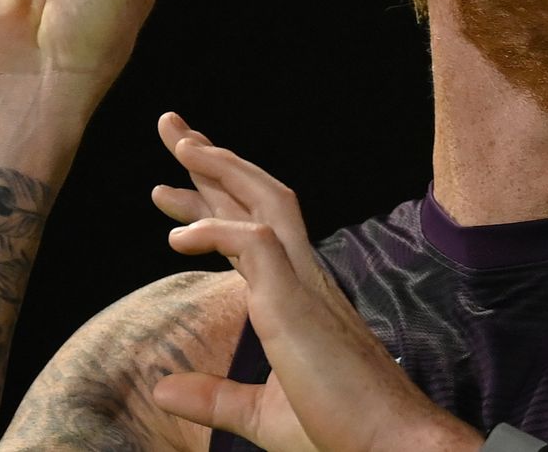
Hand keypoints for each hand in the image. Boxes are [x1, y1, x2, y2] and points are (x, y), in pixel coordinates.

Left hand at [149, 113, 482, 451]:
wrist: (385, 444)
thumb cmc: (339, 429)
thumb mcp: (259, 414)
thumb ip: (213, 396)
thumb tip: (161, 389)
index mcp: (297, 295)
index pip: (250, 230)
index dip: (211, 201)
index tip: (171, 183)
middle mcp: (305, 276)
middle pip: (257, 198)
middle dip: (212, 161)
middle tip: (172, 127)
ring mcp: (304, 285)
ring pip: (265, 203)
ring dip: (220, 169)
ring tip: (181, 142)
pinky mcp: (297, 303)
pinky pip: (253, 245)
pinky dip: (215, 231)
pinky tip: (177, 235)